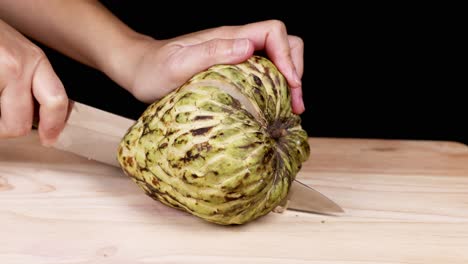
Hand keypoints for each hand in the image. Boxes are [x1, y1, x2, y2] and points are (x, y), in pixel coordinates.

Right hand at [0, 19, 67, 145]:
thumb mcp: (18, 56)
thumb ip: (32, 83)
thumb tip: (44, 117)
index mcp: (35, 61)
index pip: (56, 101)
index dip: (54, 127)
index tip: (49, 139)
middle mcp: (19, 65)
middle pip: (20, 124)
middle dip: (7, 130)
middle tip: (1, 122)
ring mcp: (0, 70)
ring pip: (1, 124)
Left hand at [126, 20, 304, 113]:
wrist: (138, 71)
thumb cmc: (153, 69)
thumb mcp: (178, 64)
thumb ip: (211, 52)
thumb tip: (248, 47)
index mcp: (229, 38)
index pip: (273, 32)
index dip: (288, 55)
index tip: (289, 83)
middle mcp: (236, 44)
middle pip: (283, 43)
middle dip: (295, 70)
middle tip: (295, 102)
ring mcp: (235, 58)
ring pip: (276, 61)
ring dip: (289, 82)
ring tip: (291, 109)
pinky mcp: (231, 72)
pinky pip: (262, 75)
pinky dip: (274, 90)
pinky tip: (272, 108)